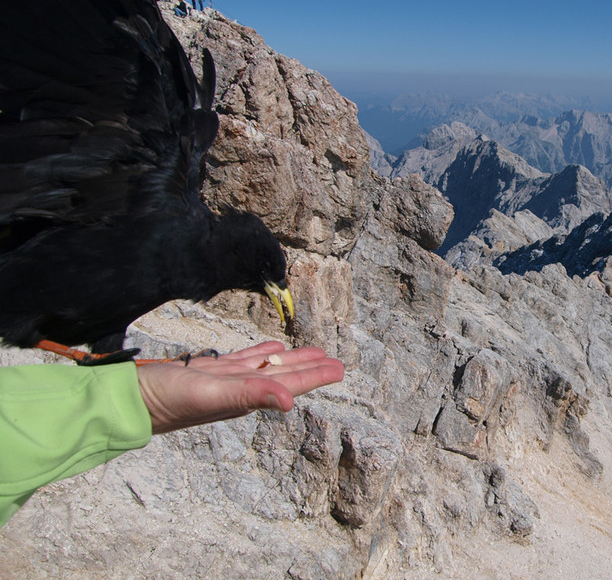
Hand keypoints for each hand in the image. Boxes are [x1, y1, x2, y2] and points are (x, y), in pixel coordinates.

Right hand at [135, 341, 344, 433]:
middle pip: (284, 376)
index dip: (315, 377)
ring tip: (312, 354)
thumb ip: (249, 396)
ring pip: (266, 368)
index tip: (340, 369)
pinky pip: (243, 361)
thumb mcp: (210, 394)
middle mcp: (240, 390)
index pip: (289, 384)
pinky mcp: (209, 372)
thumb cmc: (166, 401)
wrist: (129, 399)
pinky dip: (261, 354)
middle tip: (337, 364)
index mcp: (245, 397)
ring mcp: (225, 381)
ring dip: (290, 361)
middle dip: (310, 369)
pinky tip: (271, 350)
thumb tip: (289, 402)